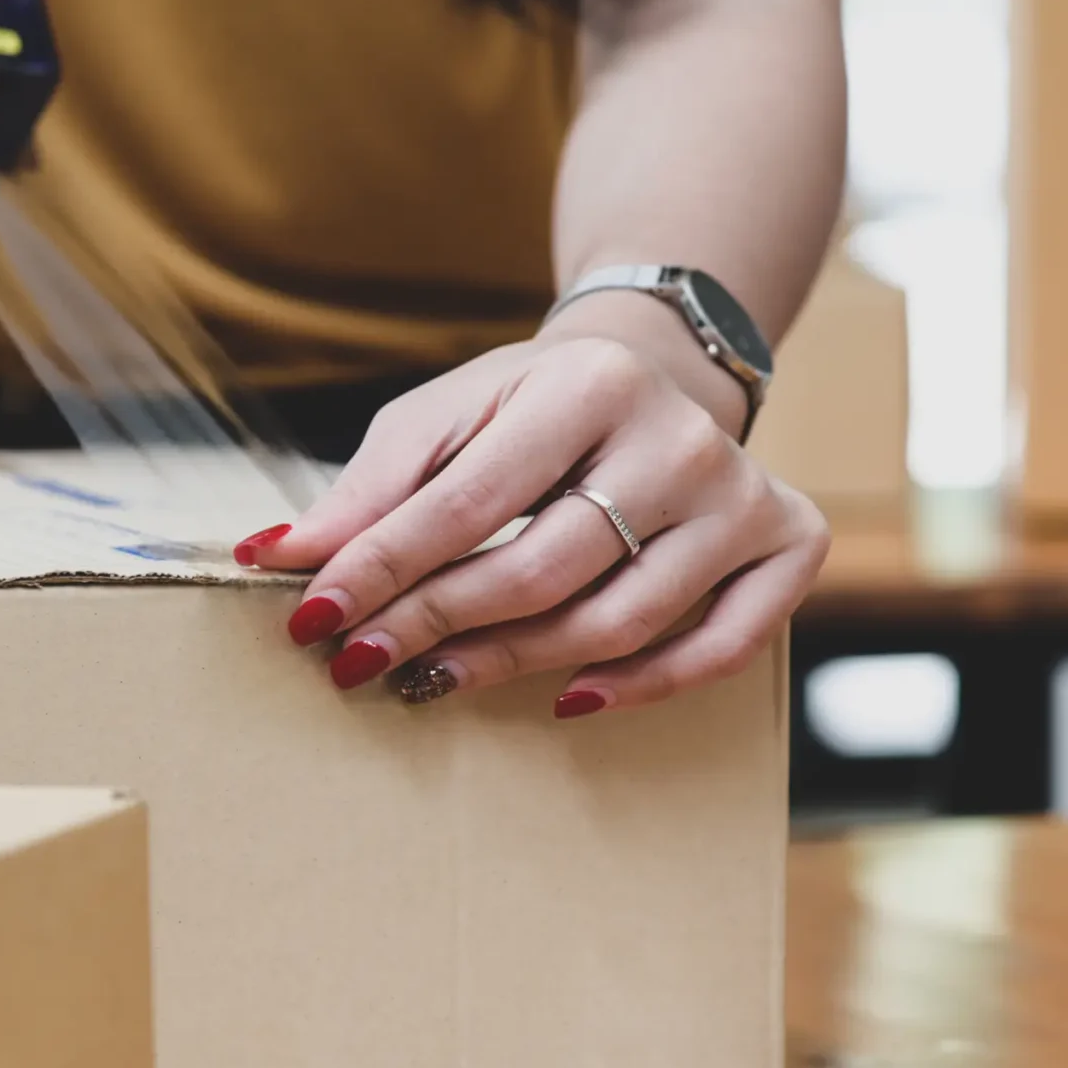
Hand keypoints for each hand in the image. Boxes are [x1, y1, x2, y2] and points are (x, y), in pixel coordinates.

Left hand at [236, 294, 829, 717]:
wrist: (653, 369)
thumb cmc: (526, 407)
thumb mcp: (444, 417)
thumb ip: (368, 490)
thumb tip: (277, 558)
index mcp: (587, 384)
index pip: (469, 500)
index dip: (383, 568)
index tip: (311, 618)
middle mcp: (677, 439)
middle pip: (543, 568)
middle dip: (435, 624)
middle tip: (358, 664)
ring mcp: (742, 495)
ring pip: (622, 618)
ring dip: (513, 664)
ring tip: (432, 680)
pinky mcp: (789, 542)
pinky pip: (722, 646)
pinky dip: (643, 686)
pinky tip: (566, 698)